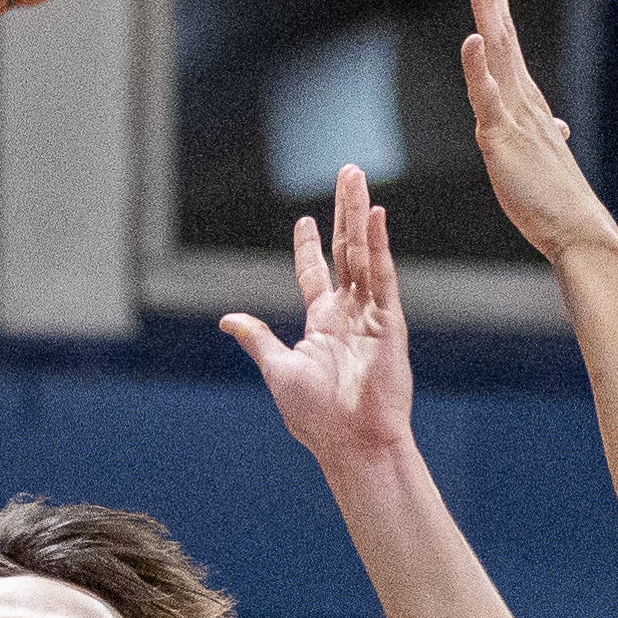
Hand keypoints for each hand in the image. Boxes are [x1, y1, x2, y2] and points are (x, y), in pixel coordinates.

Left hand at [220, 162, 415, 477]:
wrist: (351, 445)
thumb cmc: (316, 418)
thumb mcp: (278, 370)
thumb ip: (258, 339)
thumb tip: (228, 320)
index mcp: (321, 324)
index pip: (315, 273)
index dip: (309, 245)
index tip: (305, 220)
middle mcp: (348, 314)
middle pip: (345, 250)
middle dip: (344, 211)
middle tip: (347, 172)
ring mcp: (371, 316)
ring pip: (364, 254)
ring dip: (361, 215)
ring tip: (358, 178)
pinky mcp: (389, 324)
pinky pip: (383, 278)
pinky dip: (379, 247)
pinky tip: (376, 217)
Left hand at [460, 0, 617, 265]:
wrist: (577, 230)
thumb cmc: (557, 202)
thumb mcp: (544, 160)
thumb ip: (543, 137)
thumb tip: (556, 126)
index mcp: (525, 102)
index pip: (507, 42)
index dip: (499, 2)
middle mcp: (521, 99)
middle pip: (503, 33)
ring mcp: (514, 115)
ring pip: (497, 51)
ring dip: (487, 8)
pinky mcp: (503, 139)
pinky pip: (487, 97)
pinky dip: (478, 67)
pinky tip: (472, 38)